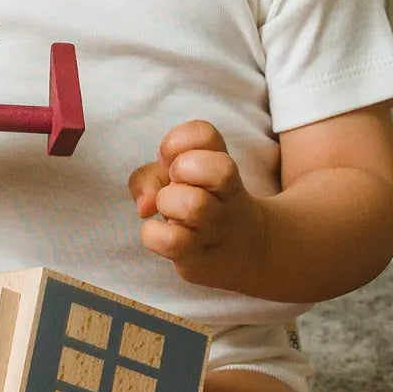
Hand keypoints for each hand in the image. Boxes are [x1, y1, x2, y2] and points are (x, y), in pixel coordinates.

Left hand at [128, 120, 265, 292]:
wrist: (247, 250)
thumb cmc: (202, 203)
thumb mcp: (178, 179)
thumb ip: (150, 177)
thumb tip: (145, 206)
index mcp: (221, 162)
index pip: (204, 134)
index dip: (178, 142)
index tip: (170, 160)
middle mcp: (226, 193)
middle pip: (206, 167)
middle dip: (179, 170)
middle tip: (176, 184)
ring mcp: (217, 226)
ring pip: (192, 205)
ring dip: (168, 203)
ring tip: (170, 211)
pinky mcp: (202, 258)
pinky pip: (170, 242)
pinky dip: (153, 234)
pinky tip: (161, 233)